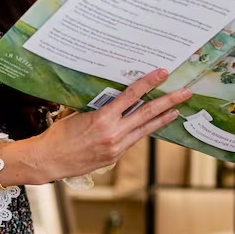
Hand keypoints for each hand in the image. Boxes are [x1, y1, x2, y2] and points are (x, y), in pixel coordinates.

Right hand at [0, 69, 192, 184]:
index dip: (149, 83)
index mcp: (103, 118)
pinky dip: (143, 131)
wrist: (49, 160)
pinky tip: (150, 126)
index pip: (131, 96)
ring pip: (145, 129)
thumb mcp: (76, 114)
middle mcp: (113, 133)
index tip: (162, 73)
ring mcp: (116, 147)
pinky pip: (133, 140)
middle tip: (185, 92)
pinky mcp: (114, 158)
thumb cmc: (58, 136)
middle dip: (169, 101)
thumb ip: (96, 107)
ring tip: (177, 110)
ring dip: (162, 118)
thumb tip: (111, 98)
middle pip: (147, 113)